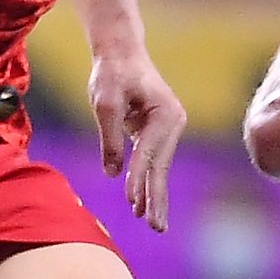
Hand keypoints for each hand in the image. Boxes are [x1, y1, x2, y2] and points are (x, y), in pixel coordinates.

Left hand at [90, 51, 189, 231]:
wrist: (121, 52)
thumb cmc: (112, 73)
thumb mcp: (105, 103)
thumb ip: (110, 138)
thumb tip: (114, 174)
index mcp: (166, 113)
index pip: (148, 153)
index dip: (138, 179)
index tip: (131, 203)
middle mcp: (174, 122)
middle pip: (161, 166)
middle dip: (156, 197)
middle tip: (156, 227)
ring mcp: (170, 128)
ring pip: (158, 168)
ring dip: (153, 195)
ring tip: (152, 223)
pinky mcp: (160, 132)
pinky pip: (152, 161)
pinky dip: (147, 181)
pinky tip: (143, 204)